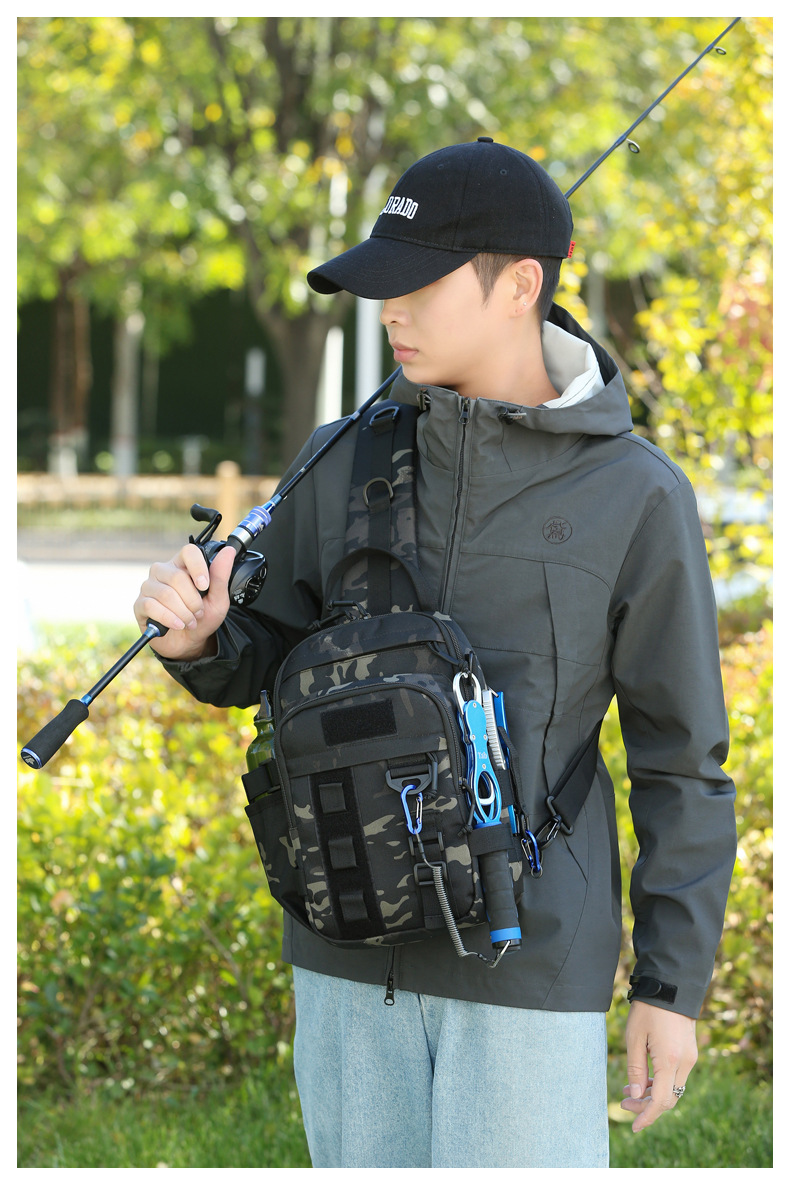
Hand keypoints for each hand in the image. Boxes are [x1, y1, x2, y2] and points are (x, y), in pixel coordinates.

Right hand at [133, 542, 235, 660]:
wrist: (190, 642)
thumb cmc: (202, 617)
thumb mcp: (218, 599)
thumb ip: (221, 576)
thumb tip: (228, 551)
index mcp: (183, 565)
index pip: (189, 551)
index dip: (198, 567)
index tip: (204, 586)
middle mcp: (163, 571)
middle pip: (177, 577)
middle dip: (193, 601)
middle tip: (199, 612)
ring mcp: (149, 587)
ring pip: (165, 594)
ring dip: (183, 612)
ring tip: (190, 622)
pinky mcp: (140, 604)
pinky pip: (151, 606)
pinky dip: (168, 618)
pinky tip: (177, 625)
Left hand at [620, 1000, 697, 1132]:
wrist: (671, 985)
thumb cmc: (648, 1009)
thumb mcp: (634, 1037)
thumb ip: (636, 1068)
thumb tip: (637, 1095)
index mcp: (670, 1061)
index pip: (661, 1102)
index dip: (647, 1116)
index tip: (634, 1126)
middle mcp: (685, 1063)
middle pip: (668, 1099)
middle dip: (646, 1106)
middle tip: (623, 1101)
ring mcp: (690, 1058)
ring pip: (673, 1089)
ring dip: (652, 1094)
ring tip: (628, 1089)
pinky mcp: (690, 1052)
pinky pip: (676, 1077)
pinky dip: (661, 1082)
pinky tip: (644, 1077)